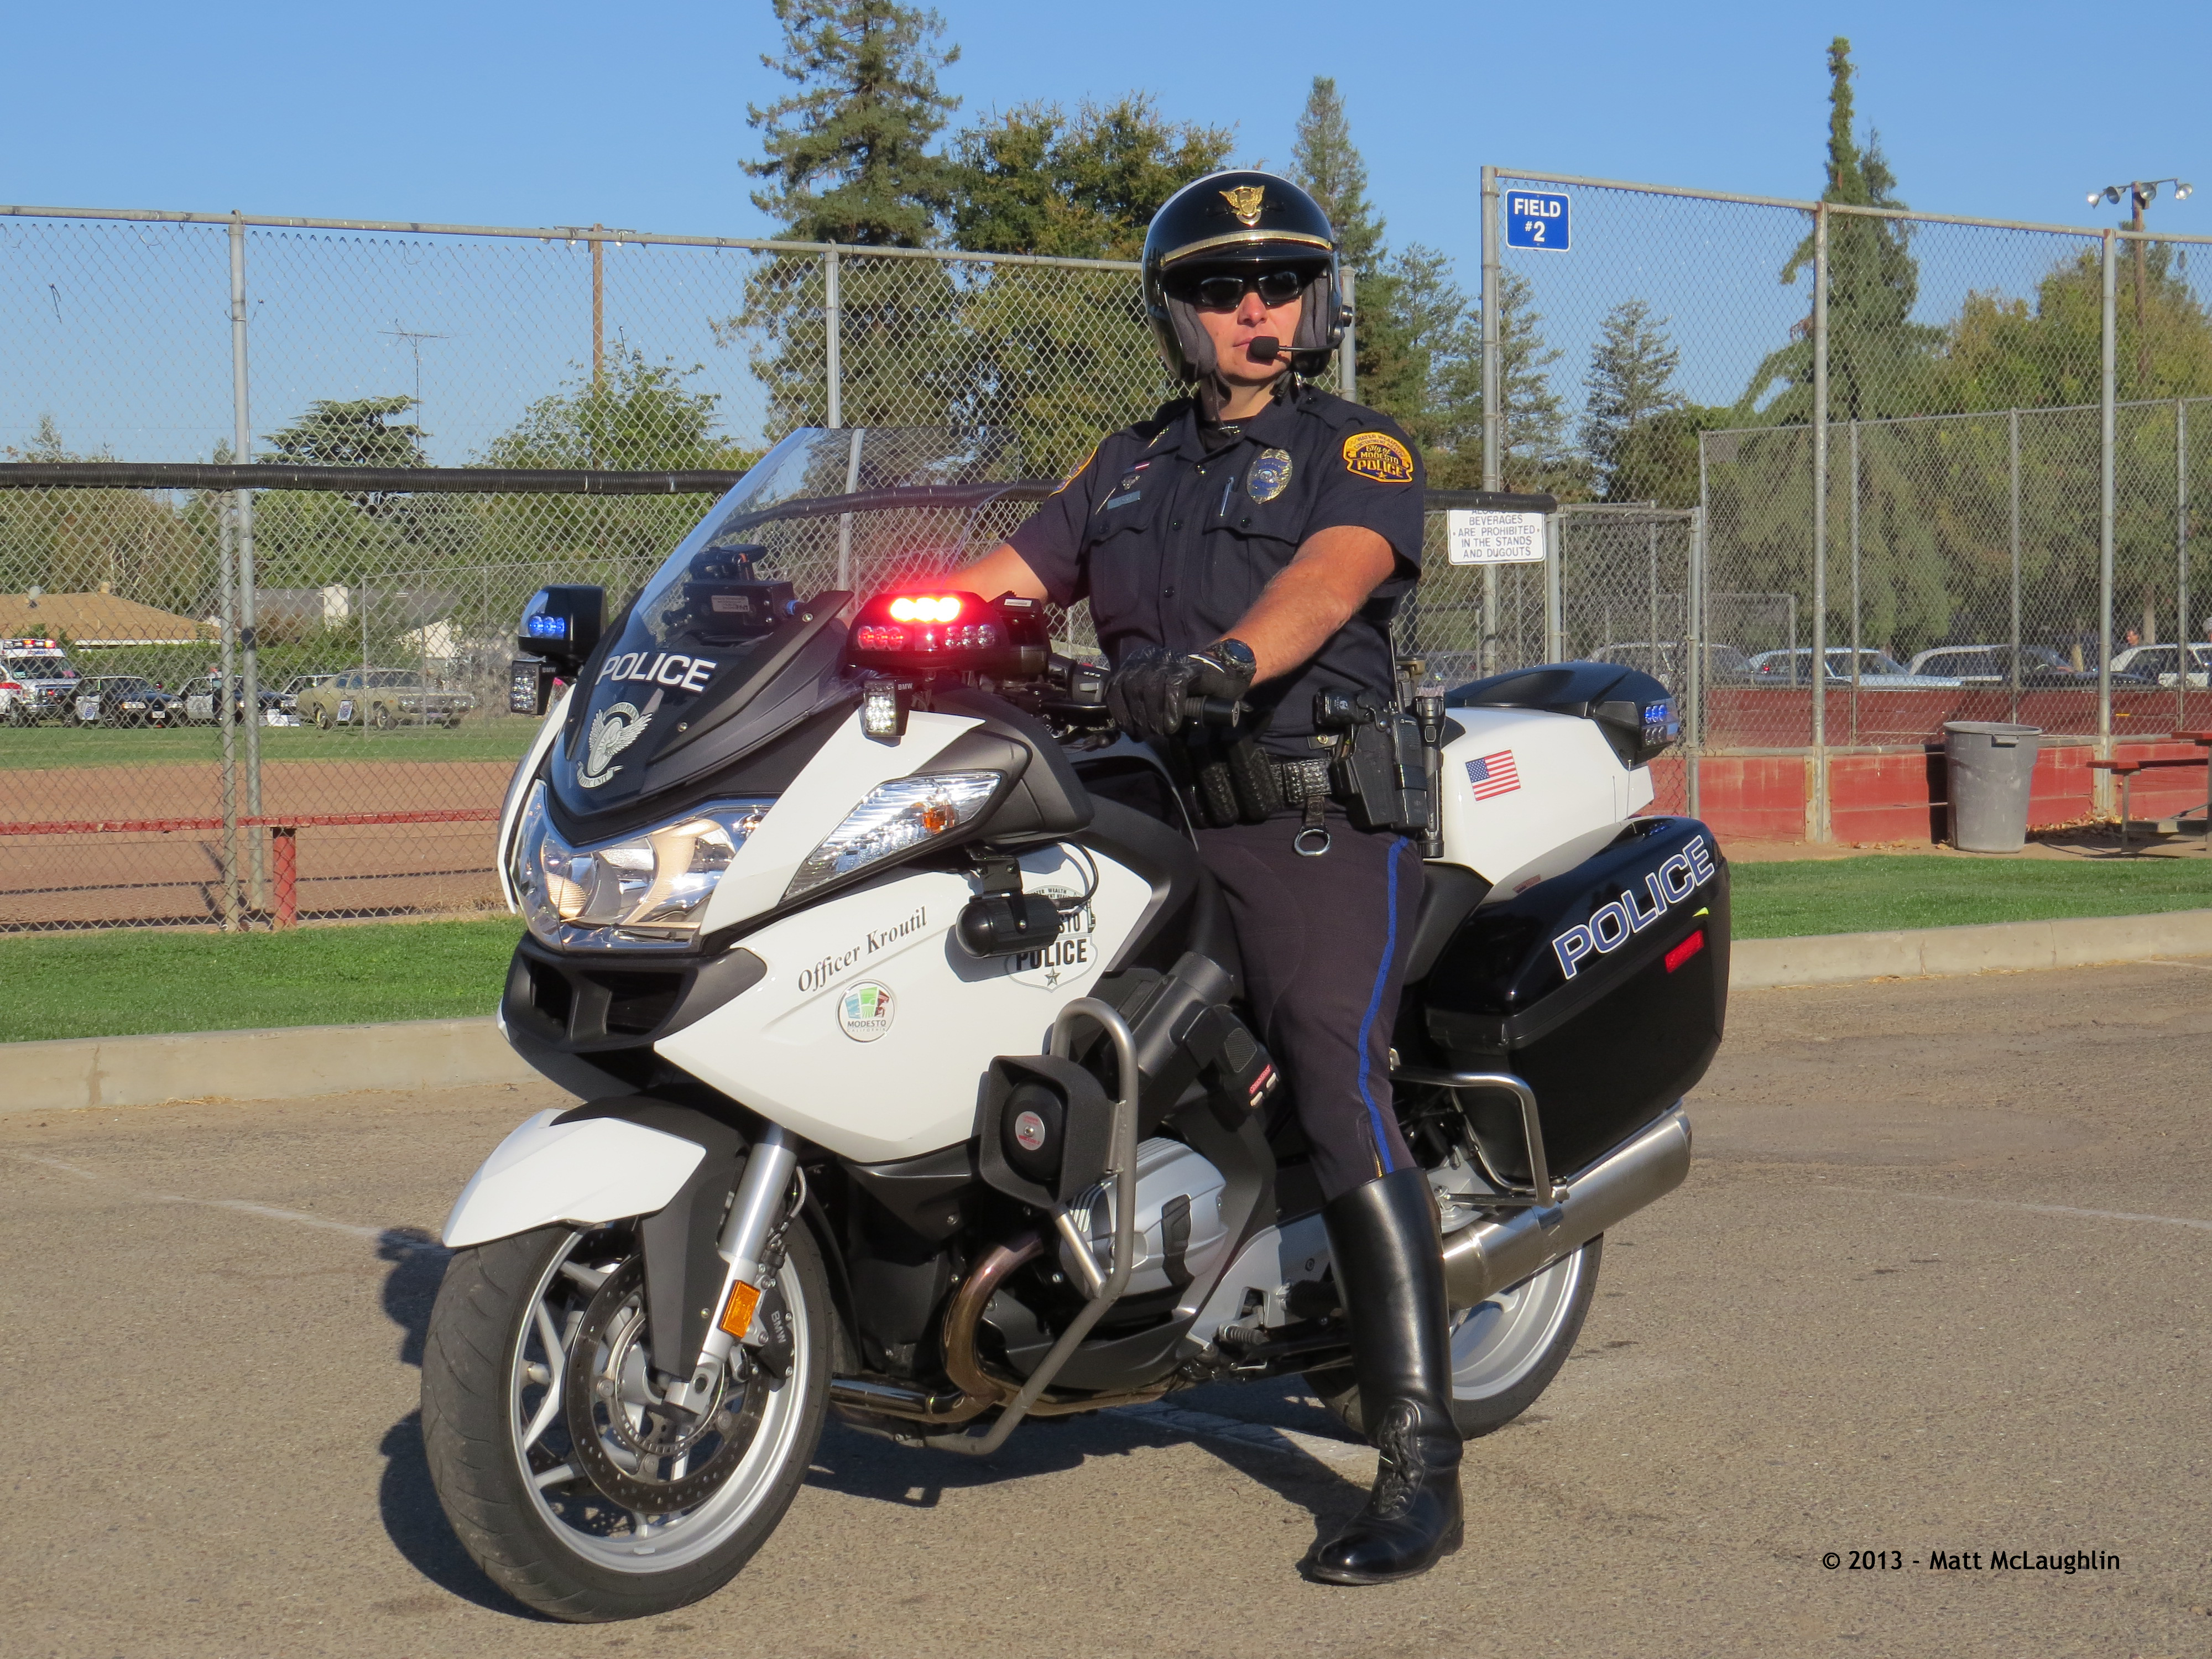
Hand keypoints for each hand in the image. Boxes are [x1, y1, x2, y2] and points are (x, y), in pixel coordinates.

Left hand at [1104, 641, 1255, 741]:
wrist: (1223, 679)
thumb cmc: (1188, 694)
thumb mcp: (1157, 701)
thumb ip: (1140, 709)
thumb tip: (1126, 731)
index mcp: (1137, 664)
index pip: (1116, 686)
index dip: (1119, 712)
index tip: (1128, 730)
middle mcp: (1150, 658)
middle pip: (1131, 688)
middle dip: (1137, 717)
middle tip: (1148, 734)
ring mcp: (1170, 660)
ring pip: (1149, 687)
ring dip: (1153, 715)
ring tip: (1161, 731)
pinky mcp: (1189, 667)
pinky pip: (1173, 686)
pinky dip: (1171, 708)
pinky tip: (1173, 724)